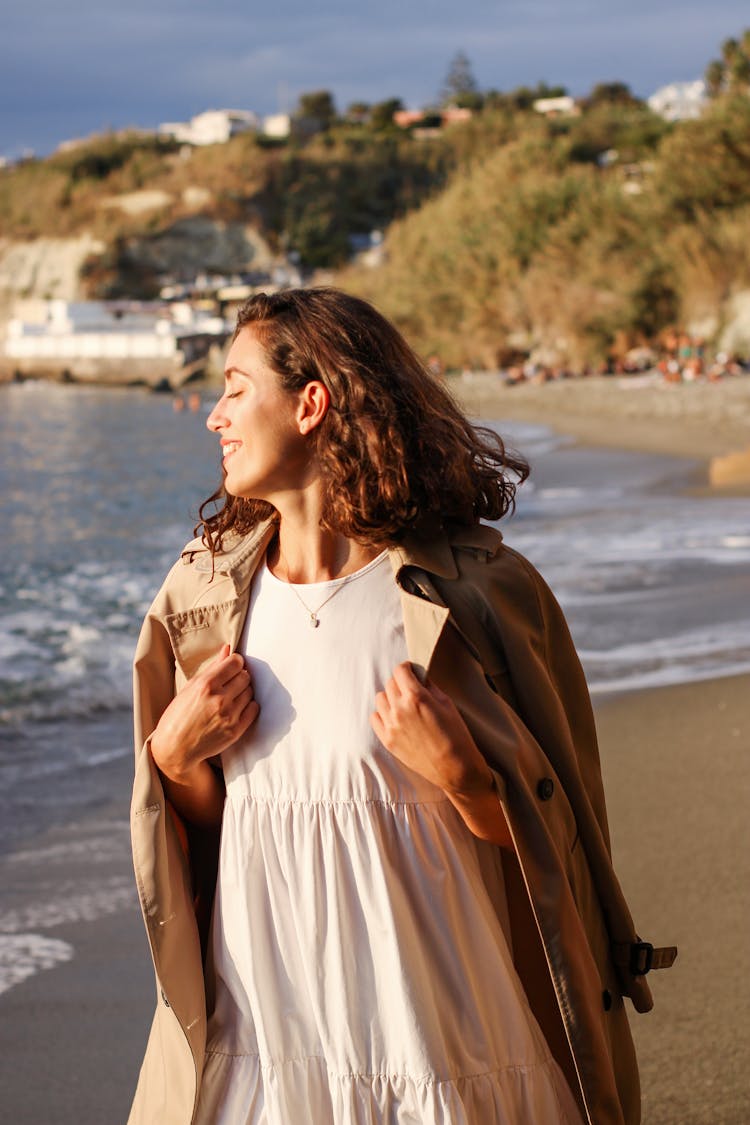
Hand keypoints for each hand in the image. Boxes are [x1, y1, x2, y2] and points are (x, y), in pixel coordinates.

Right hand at [150, 644, 258, 783]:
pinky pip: (254, 709)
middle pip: (245, 676)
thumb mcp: (189, 688)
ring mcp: (229, 715)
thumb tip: (228, 649)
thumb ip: (212, 668)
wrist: (175, 749)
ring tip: (230, 697)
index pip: (236, 662)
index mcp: (206, 685)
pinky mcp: (235, 730)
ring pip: (250, 692)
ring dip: (243, 692)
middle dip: (239, 677)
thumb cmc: (178, 716)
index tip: (231, 667)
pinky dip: (248, 706)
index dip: (235, 663)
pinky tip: (237, 708)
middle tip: (229, 684)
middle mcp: (219, 699)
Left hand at [371, 663, 510, 846]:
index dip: (406, 668)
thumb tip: (419, 676)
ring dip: (391, 697)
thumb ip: (429, 687)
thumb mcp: (447, 704)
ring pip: (380, 699)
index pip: (400, 671)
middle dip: (401, 682)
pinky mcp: (387, 741)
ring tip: (403, 704)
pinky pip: (375, 718)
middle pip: (390, 683)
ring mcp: (391, 726)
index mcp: (416, 697)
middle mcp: (399, 710)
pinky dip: (383, 714)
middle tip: (411, 689)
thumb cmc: (456, 735)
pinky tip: (395, 717)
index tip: (411, 671)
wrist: (454, 769)